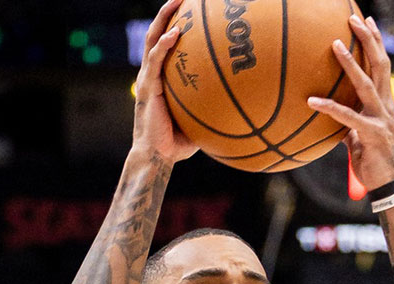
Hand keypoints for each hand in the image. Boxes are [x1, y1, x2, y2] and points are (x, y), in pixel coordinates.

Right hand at [132, 0, 198, 163]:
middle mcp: (152, 73)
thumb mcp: (201, 119)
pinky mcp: (147, 87)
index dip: (176, 24)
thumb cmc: (179, 143)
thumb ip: (214, 105)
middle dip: (168, 11)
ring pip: (153, 40)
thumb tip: (245, 101)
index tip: (192, 9)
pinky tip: (176, 33)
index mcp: (162, 78)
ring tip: (176, 1)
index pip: (167, 44)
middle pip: (158, 33)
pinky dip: (165, 45)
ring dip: (163, 18)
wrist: (157, 157)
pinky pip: (156, 60)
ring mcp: (147, 78)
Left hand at [306, 15, 393, 189]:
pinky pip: (348, 117)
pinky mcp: (372, 134)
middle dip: (368, 40)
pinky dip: (329, 108)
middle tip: (353, 19)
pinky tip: (312, 100)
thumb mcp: (358, 138)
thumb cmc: (373, 162)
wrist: (389, 186)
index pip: (382, 65)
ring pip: (365, 84)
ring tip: (334, 44)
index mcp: (384, 102)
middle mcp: (386, 105)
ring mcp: (381, 118)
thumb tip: (332, 119)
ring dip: (350, 63)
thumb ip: (348, 125)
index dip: (376, 42)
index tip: (366, 21)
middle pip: (379, 64)